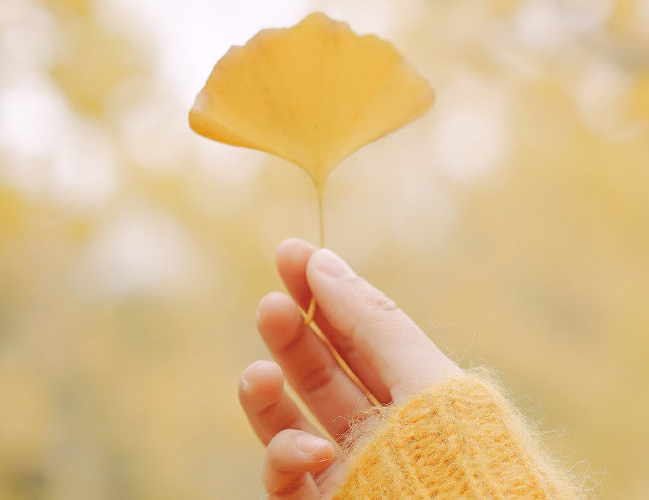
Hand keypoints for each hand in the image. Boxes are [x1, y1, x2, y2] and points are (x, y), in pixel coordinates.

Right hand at [239, 238, 459, 498]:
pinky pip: (286, 480)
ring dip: (268, 393)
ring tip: (260, 374)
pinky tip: (309, 451)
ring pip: (290, 421)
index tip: (291, 253)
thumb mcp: (427, 380)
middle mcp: (377, 429)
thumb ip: (372, 323)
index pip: (358, 330)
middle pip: (320, 369)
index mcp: (411, 391)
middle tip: (272, 302)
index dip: (323, 290)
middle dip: (292, 332)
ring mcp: (349, 471)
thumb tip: (321, 260)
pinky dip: (286, 460)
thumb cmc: (470, 464)